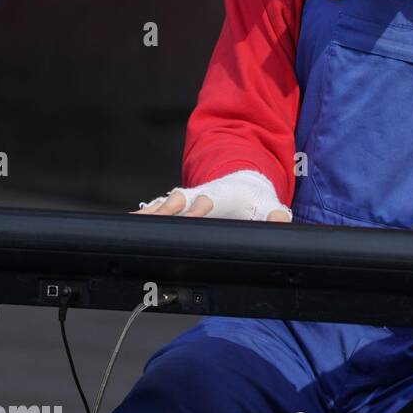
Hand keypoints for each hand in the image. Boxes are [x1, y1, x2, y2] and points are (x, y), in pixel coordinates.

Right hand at [132, 169, 290, 221]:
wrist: (242, 185)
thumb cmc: (253, 201)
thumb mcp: (268, 207)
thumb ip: (275, 216)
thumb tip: (282, 220)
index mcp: (219, 196)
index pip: (205, 200)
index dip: (198, 206)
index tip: (194, 212)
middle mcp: (197, 196)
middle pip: (176, 201)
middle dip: (165, 210)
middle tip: (154, 218)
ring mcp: (184, 201)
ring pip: (161, 205)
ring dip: (148, 214)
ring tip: (133, 224)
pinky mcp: (175, 208)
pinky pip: (155, 211)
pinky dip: (142, 218)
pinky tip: (129, 228)